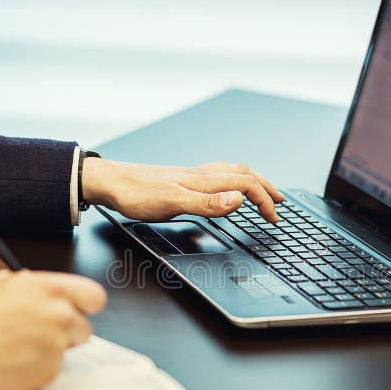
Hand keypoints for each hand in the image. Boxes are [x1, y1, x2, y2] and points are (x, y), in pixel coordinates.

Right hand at [0, 270, 106, 389]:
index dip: (85, 305)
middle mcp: (59, 315)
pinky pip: (51, 369)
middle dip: (66, 331)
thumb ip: (29, 285)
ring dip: (50, 350)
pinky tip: (11, 362)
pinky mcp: (47, 372)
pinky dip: (36, 368)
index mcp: (50, 289)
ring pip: (67, 350)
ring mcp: (55, 345)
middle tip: (40, 333)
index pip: (94, 296)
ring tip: (17, 348)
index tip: (76, 310)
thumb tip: (39, 287)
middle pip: (84, 327)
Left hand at [81, 159, 284, 222]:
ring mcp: (192, 175)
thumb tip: (239, 200)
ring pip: (232, 172)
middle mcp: (201, 174)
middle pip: (244, 174)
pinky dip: (234, 179)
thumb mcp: (174, 204)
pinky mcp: (183, 178)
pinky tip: (227, 186)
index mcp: (203, 181)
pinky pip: (218, 174)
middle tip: (280, 201)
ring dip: (252, 181)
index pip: (246, 186)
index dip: (264, 202)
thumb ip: (208, 204)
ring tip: (263, 190)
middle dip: (266, 187)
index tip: (274, 217)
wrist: (109, 182)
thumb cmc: (137, 195)